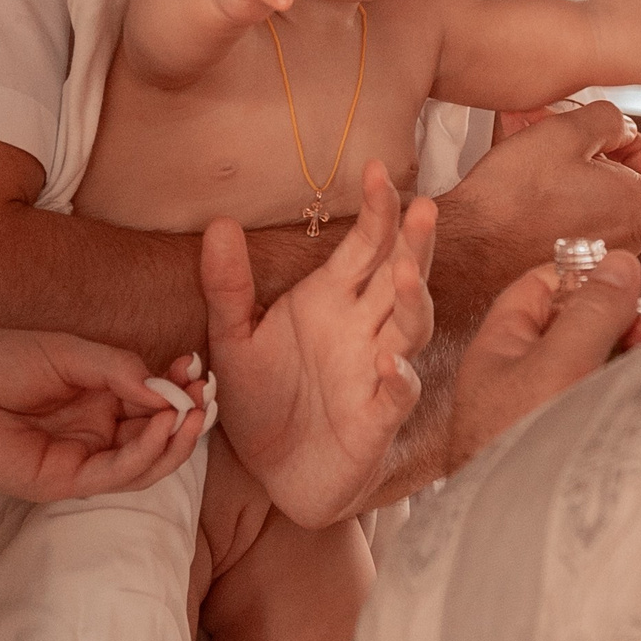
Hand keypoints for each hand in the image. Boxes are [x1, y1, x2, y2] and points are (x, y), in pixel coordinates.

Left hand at [0, 330, 209, 499]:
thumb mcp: (68, 351)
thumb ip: (118, 367)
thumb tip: (168, 388)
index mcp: (96, 394)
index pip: (152, 397)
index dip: (179, 384)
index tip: (199, 365)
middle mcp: (95, 429)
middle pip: (156, 432)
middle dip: (186, 414)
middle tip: (207, 394)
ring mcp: (81, 457)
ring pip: (145, 461)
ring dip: (176, 440)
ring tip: (194, 412)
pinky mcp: (64, 481)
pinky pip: (117, 474)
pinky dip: (147, 453)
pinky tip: (164, 425)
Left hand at [202, 162, 436, 526]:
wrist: (270, 472)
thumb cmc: (262, 398)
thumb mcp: (233, 339)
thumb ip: (226, 285)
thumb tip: (218, 221)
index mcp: (334, 298)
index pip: (366, 244)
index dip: (378, 209)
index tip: (378, 168)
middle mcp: (363, 327)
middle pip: (401, 275)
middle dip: (414, 242)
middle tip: (422, 207)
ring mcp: (375, 372)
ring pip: (409, 328)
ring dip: (414, 300)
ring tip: (408, 271)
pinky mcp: (375, 421)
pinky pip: (395, 396)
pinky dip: (397, 379)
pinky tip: (390, 363)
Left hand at [445, 250, 640, 473]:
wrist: (517, 541)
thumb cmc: (523, 448)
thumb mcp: (558, 364)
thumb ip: (592, 310)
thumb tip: (621, 260)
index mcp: (501, 347)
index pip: (543, 286)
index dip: (585, 277)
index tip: (626, 286)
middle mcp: (522, 376)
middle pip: (580, 323)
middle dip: (619, 323)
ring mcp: (550, 411)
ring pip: (601, 363)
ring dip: (630, 359)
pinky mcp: (576, 441)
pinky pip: (610, 399)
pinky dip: (631, 393)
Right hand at [460, 100, 640, 258]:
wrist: (464, 247)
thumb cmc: (510, 200)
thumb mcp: (562, 131)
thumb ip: (606, 119)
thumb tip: (613, 128)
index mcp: (639, 212)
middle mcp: (628, 239)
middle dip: (622, 152)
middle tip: (579, 131)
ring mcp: (600, 252)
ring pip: (615, 196)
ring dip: (588, 163)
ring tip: (541, 137)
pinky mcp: (572, 257)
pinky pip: (585, 211)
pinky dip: (567, 183)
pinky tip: (529, 161)